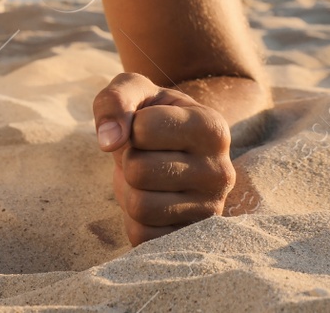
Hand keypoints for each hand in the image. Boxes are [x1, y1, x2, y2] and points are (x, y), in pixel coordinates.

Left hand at [92, 72, 234, 246]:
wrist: (171, 150)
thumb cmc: (151, 115)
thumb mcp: (135, 91)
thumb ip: (116, 100)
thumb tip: (108, 141)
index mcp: (213, 128)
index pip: (143, 129)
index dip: (131, 126)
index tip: (147, 128)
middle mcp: (221, 172)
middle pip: (139, 170)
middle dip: (129, 160)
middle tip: (146, 156)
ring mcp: (210, 211)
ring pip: (140, 206)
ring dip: (131, 190)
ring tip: (150, 179)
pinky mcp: (192, 239)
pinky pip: (142, 237)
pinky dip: (134, 219)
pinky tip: (153, 201)